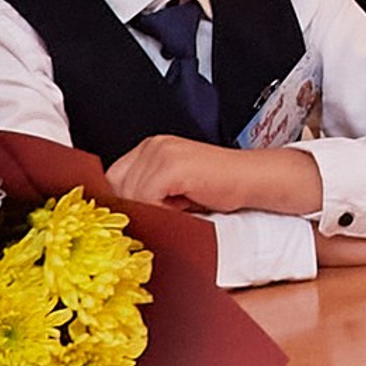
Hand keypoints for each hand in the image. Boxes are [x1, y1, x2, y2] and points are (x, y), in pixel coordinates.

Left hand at [106, 133, 322, 216]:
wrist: (254, 180)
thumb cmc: (219, 189)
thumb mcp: (173, 190)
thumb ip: (147, 194)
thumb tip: (121, 220)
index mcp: (149, 148)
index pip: (112, 179)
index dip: (122, 203)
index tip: (135, 220)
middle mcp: (152, 145)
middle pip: (116, 188)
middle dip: (133, 209)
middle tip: (160, 218)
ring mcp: (160, 152)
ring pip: (130, 195)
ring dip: (149, 212)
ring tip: (176, 212)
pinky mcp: (172, 166)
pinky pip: (147, 198)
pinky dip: (160, 212)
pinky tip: (181, 209)